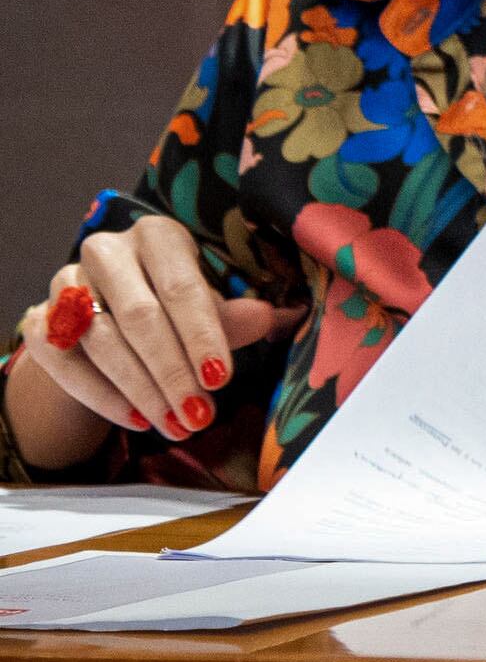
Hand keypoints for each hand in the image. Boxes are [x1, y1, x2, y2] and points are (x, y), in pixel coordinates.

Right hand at [11, 215, 280, 447]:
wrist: (115, 319)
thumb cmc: (177, 309)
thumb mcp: (209, 309)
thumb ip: (233, 316)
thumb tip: (269, 318)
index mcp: (158, 236)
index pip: (181, 287)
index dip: (201, 335)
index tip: (221, 380)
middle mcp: (107, 251)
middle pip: (138, 316)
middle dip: (172, 372)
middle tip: (200, 415)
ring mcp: (67, 283)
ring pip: (99, 340)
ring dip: (141, 390)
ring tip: (177, 425)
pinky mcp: (40, 317)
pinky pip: (63, 361)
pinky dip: (100, 395)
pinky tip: (137, 419)